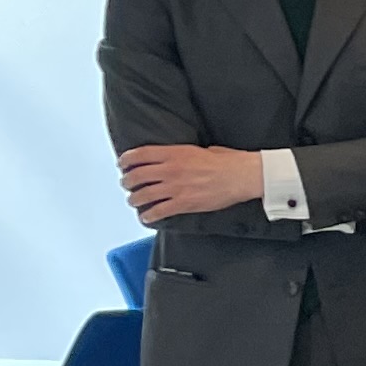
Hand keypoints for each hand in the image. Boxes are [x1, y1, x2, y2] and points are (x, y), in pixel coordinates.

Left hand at [119, 144, 264, 221]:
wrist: (243, 176)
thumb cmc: (228, 161)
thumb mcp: (201, 149)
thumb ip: (182, 154)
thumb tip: (173, 158)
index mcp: (174, 153)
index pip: (140, 155)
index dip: (126, 160)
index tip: (122, 164)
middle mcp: (170, 170)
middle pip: (136, 176)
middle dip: (127, 182)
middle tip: (127, 184)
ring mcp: (176, 188)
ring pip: (142, 195)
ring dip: (135, 199)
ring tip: (135, 201)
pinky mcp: (183, 203)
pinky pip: (158, 211)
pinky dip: (148, 216)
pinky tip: (146, 217)